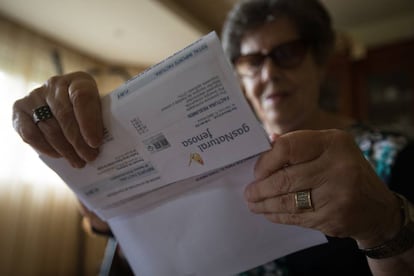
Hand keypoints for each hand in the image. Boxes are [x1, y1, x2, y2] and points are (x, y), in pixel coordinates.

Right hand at [12, 71, 102, 167]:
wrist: (68, 109)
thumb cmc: (91, 113)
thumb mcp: (102, 110)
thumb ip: (106, 120)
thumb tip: (115, 143)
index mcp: (80, 80)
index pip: (82, 97)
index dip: (88, 120)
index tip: (95, 142)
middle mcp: (55, 84)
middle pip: (65, 115)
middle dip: (78, 141)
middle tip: (90, 158)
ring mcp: (35, 95)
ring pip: (49, 127)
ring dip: (65, 149)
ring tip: (79, 162)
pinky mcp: (20, 109)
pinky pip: (31, 133)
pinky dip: (45, 147)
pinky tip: (59, 156)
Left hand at [245, 129, 401, 246]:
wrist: (377, 208)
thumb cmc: (344, 171)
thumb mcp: (329, 148)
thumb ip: (299, 144)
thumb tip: (266, 143)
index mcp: (333, 142)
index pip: (287, 148)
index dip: (266, 162)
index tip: (257, 171)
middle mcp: (338, 166)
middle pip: (284, 179)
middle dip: (260, 188)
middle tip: (249, 192)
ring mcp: (338, 194)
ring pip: (287, 201)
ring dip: (265, 204)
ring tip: (253, 203)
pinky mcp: (334, 217)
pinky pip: (296, 217)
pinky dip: (278, 215)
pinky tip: (269, 213)